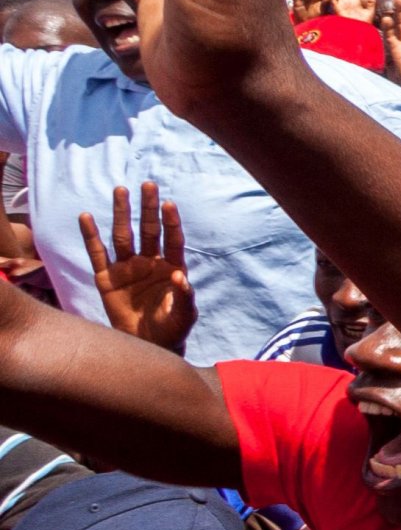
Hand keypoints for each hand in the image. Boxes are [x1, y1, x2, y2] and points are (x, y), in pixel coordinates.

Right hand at [77, 183, 193, 351]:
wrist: (148, 344)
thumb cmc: (172, 327)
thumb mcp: (184, 314)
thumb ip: (184, 296)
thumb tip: (179, 277)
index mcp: (171, 267)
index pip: (172, 239)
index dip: (170, 222)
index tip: (169, 204)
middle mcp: (149, 262)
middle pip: (148, 230)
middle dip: (147, 208)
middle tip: (148, 185)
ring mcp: (127, 268)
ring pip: (123, 235)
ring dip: (121, 214)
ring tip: (120, 191)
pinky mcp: (106, 278)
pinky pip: (97, 253)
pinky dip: (91, 236)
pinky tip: (86, 217)